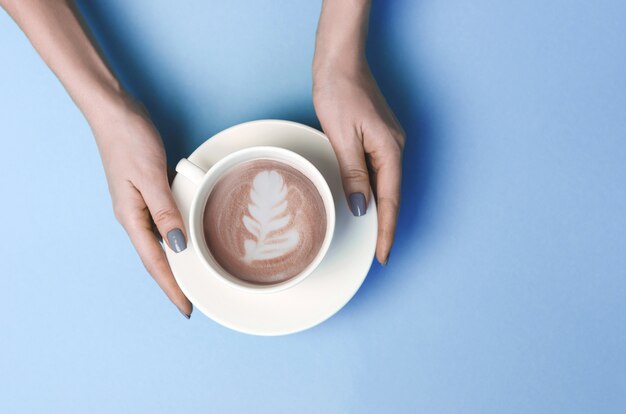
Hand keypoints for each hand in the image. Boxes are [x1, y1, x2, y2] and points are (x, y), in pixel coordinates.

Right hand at [91, 97, 191, 317]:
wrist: (115, 112)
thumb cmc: (129, 140)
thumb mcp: (150, 177)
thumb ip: (165, 213)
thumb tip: (178, 246)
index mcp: (131, 217)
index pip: (154, 262)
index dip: (171, 287)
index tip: (186, 308)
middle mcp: (134, 217)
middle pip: (156, 259)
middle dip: (172, 283)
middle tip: (192, 302)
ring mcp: (139, 205)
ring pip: (159, 244)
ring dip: (174, 264)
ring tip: (192, 281)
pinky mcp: (146, 193)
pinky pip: (163, 225)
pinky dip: (174, 239)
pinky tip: (185, 243)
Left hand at [313, 61, 404, 264]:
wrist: (339, 61)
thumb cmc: (339, 92)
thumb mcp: (342, 136)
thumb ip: (354, 174)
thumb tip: (363, 208)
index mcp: (388, 150)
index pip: (389, 201)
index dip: (386, 230)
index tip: (384, 255)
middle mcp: (393, 148)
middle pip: (391, 195)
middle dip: (385, 225)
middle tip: (378, 253)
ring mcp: (387, 142)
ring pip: (385, 184)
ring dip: (379, 210)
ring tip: (372, 235)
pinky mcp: (377, 137)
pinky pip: (378, 171)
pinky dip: (372, 191)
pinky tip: (365, 201)